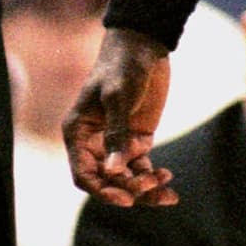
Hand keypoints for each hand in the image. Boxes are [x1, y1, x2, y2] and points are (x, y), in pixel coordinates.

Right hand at [64, 29, 176, 207]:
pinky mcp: (137, 140)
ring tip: (165, 184)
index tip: (126, 199)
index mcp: (78, 133)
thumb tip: (115, 171)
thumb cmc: (122, 66)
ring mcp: (116, 143)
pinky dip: (154, 178)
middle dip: (128, 188)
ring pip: (126, 180)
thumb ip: (117, 133)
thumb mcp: (118, 97)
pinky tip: (167, 177)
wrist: (143, 46)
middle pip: (107, 182)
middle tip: (151, 182)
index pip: (83, 175)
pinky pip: (142, 168)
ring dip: (144, 188)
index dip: (102, 191)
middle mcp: (94, 143)